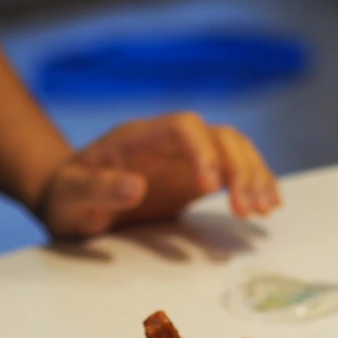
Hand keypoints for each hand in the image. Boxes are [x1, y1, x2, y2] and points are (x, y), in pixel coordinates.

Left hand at [38, 112, 279, 238]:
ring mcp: (186, 158)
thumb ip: (100, 190)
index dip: (203, 151)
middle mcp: (169, 142)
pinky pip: (235, 172)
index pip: (183, 126)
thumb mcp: (73, 198)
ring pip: (235, 150)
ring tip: (263, 210)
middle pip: (219, 136)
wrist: (73, 200)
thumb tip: (134, 187)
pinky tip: (268, 205)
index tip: (210, 187)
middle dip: (239, 169)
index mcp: (138, 138)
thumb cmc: (69, 197)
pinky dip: (255, 184)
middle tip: (246, 209)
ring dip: (254, 176)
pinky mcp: (196, 178)